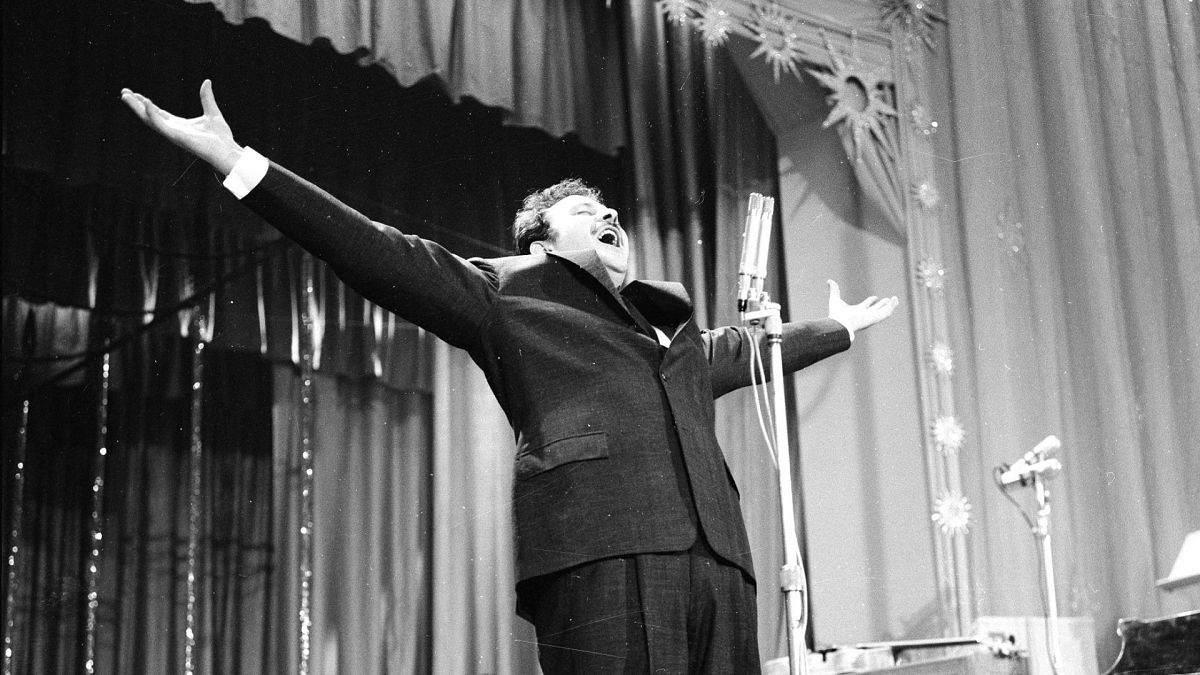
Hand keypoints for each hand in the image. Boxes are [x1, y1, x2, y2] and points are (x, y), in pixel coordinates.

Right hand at [121, 79, 243, 175]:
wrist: (227, 150)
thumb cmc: (221, 137)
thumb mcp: (212, 112)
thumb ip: (206, 97)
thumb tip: (206, 82)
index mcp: (180, 125)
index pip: (158, 113)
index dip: (146, 104)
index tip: (136, 94)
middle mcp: (173, 130)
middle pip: (149, 116)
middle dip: (136, 105)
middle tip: (124, 93)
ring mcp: (173, 134)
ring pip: (150, 120)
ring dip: (137, 108)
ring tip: (126, 96)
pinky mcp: (176, 137)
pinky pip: (161, 125)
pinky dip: (152, 114)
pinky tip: (146, 103)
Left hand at [827, 279, 898, 333]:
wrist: (839, 324)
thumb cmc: (836, 314)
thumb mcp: (835, 298)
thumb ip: (834, 289)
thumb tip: (829, 281)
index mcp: (857, 311)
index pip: (866, 305)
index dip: (871, 301)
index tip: (875, 297)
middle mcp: (865, 314)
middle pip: (876, 309)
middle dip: (883, 305)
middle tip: (889, 299)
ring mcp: (871, 317)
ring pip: (883, 312)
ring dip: (890, 306)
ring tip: (896, 299)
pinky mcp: (875, 318)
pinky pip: (886, 313)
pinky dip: (892, 306)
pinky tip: (895, 300)